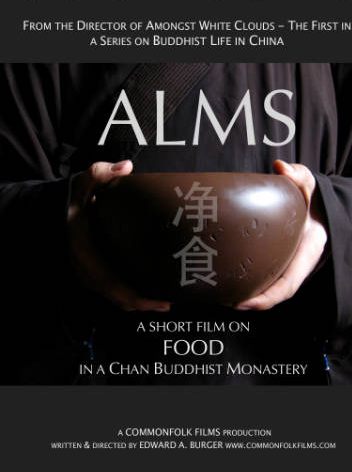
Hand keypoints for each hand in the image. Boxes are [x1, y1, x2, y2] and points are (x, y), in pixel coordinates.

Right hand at [67, 160, 170, 311]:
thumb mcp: (82, 185)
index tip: (160, 302)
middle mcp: (87, 271)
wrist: (57, 211)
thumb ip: (100, 174)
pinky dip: (135, 293)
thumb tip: (125, 167)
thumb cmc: (73, 200)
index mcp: (85, 255)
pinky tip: (156, 288)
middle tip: (174, 302)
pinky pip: (117, 289)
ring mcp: (91, 274)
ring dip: (142, 300)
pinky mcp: (97, 272)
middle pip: (119, 298)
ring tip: (170, 299)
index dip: (136, 299)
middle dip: (146, 304)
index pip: (112, 287)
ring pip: (119, 296)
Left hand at [236, 161, 327, 310]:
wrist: (316, 205)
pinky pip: (262, 277)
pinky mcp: (274, 261)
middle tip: (225, 302)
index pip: (289, 284)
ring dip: (246, 297)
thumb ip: (299, 176)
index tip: (245, 303)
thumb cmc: (310, 196)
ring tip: (220, 298)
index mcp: (308, 251)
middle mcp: (297, 263)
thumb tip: (282, 169)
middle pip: (275, 292)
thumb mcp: (308, 184)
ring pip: (268, 287)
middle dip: (252, 302)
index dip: (268, 298)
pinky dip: (245, 283)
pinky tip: (224, 282)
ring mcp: (286, 264)